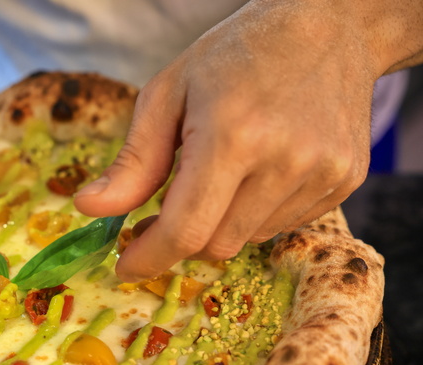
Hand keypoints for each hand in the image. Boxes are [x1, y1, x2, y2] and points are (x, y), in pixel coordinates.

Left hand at [75, 0, 381, 281]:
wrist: (329, 26)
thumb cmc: (236, 54)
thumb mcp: (168, 95)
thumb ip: (132, 162)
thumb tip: (88, 210)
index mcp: (232, 135)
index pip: (185, 229)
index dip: (149, 258)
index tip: (125, 268)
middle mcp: (285, 160)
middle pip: (215, 244)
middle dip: (180, 239)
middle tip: (159, 216)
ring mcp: (323, 173)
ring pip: (249, 239)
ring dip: (219, 224)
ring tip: (215, 179)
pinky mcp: (346, 180)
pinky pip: (284, 226)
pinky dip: (255, 214)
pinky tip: (256, 173)